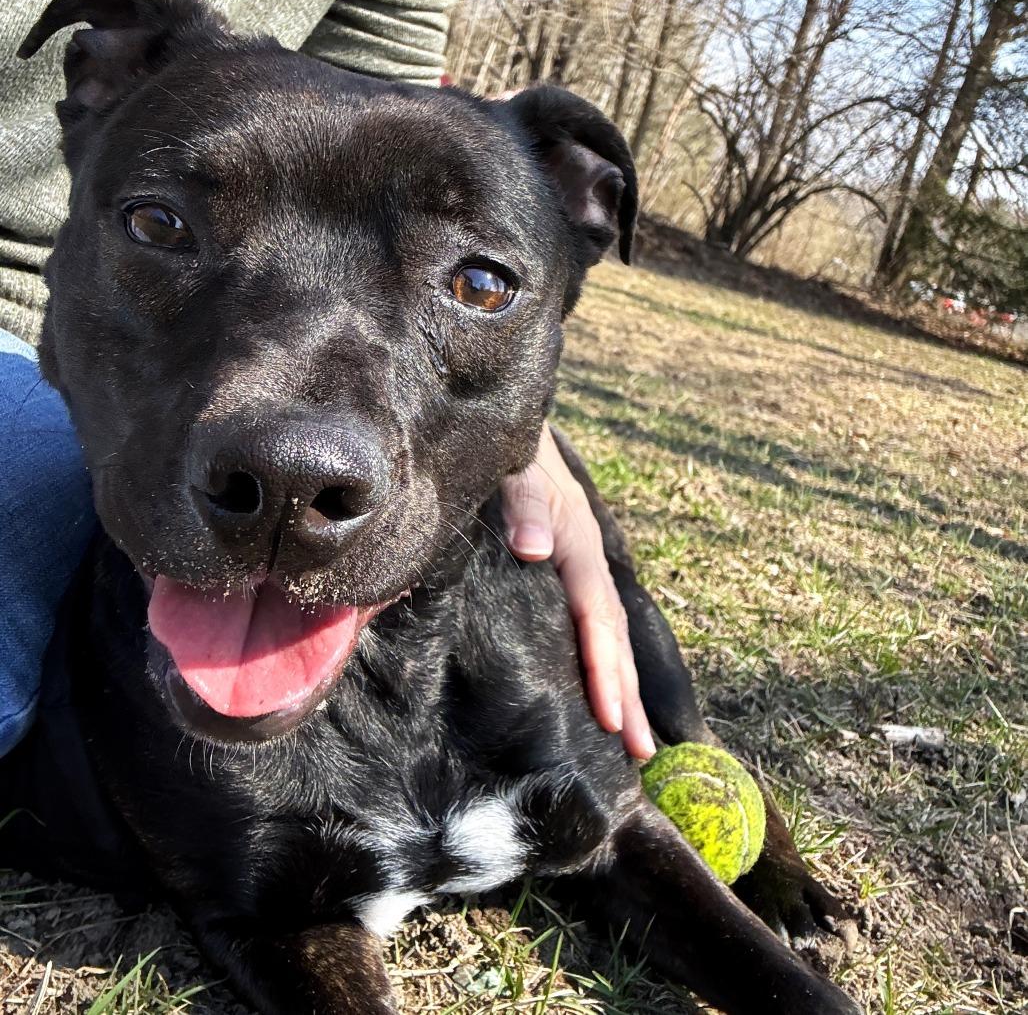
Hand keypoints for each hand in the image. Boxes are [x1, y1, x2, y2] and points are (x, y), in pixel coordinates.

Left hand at [500, 425, 655, 758]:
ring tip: (633, 736)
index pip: (595, 617)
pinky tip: (601, 681)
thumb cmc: (511, 447)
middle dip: (626, 693)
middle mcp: (586, 556)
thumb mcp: (516, 465)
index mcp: (577, 542)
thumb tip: (535, 552)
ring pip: (608, 630)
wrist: (514, 420)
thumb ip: (524, 502)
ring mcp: (579, 560)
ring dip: (620, 683)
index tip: (611, 720)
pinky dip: (603, 656)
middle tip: (643, 754)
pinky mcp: (565, 560)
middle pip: (613, 634)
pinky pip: (592, 617)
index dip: (604, 669)